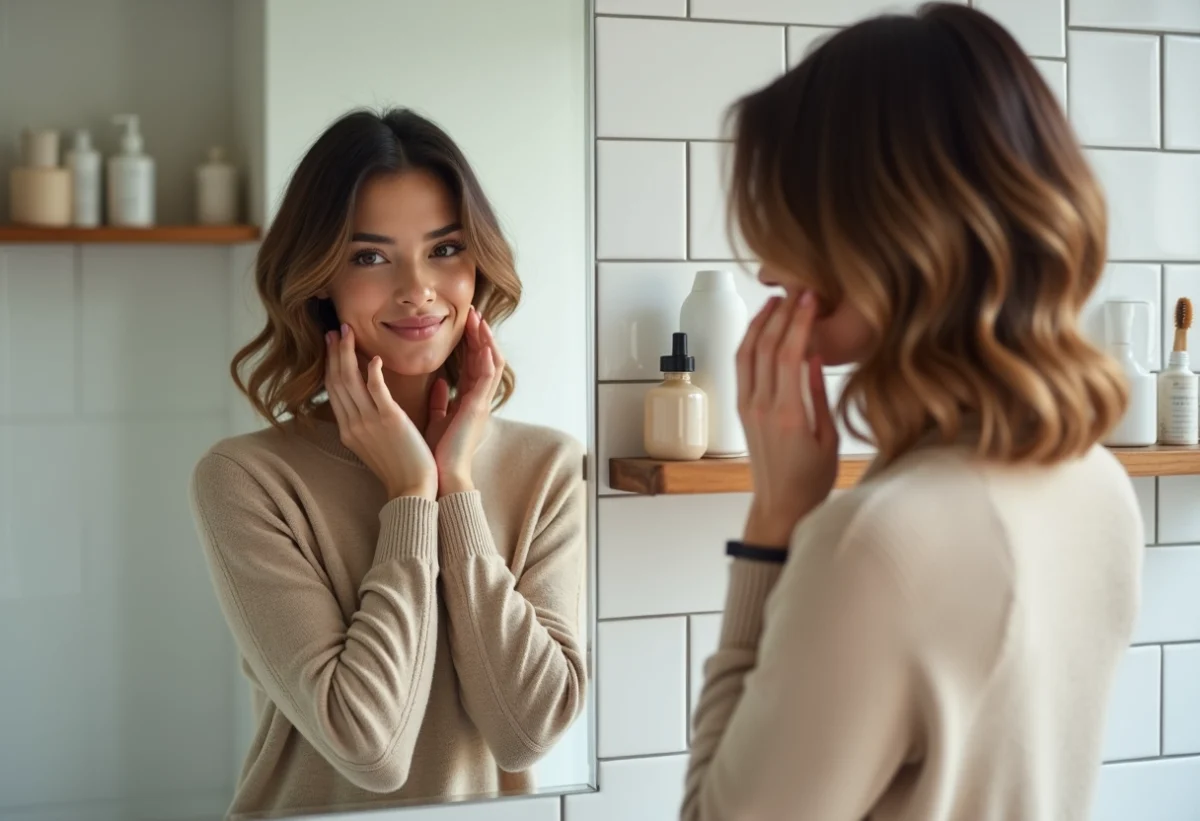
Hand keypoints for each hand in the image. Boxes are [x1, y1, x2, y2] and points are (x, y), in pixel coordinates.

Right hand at [325, 324, 437, 500]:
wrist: (412, 490)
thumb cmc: (400, 468)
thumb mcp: (374, 444)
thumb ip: (368, 423)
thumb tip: (369, 405)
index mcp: (348, 430)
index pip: (333, 390)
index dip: (331, 364)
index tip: (332, 344)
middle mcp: (353, 424)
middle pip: (336, 380)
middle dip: (335, 352)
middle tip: (336, 329)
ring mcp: (369, 421)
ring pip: (350, 380)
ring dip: (348, 353)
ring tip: (348, 332)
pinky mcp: (390, 420)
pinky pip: (376, 389)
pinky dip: (373, 372)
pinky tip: (375, 357)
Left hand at [424, 306, 504, 495]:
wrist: (442, 476)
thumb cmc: (438, 453)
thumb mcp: (438, 420)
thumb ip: (440, 401)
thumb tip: (438, 383)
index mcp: (468, 400)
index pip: (474, 364)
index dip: (471, 342)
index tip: (465, 322)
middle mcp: (478, 399)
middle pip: (485, 358)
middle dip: (480, 334)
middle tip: (474, 312)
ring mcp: (481, 403)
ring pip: (491, 364)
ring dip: (486, 341)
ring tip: (480, 320)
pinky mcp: (478, 409)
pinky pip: (488, 380)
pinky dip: (488, 361)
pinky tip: (484, 344)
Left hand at [737, 291, 838, 547]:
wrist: (780, 506)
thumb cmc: (812, 479)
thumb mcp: (828, 437)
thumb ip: (819, 393)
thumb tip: (814, 353)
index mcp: (789, 414)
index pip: (790, 354)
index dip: (799, 321)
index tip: (811, 298)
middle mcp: (762, 407)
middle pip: (767, 347)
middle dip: (782, 314)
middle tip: (798, 290)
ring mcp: (748, 407)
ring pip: (748, 353)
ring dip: (760, 323)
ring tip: (776, 300)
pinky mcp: (742, 409)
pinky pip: (742, 367)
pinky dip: (749, 342)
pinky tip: (761, 328)